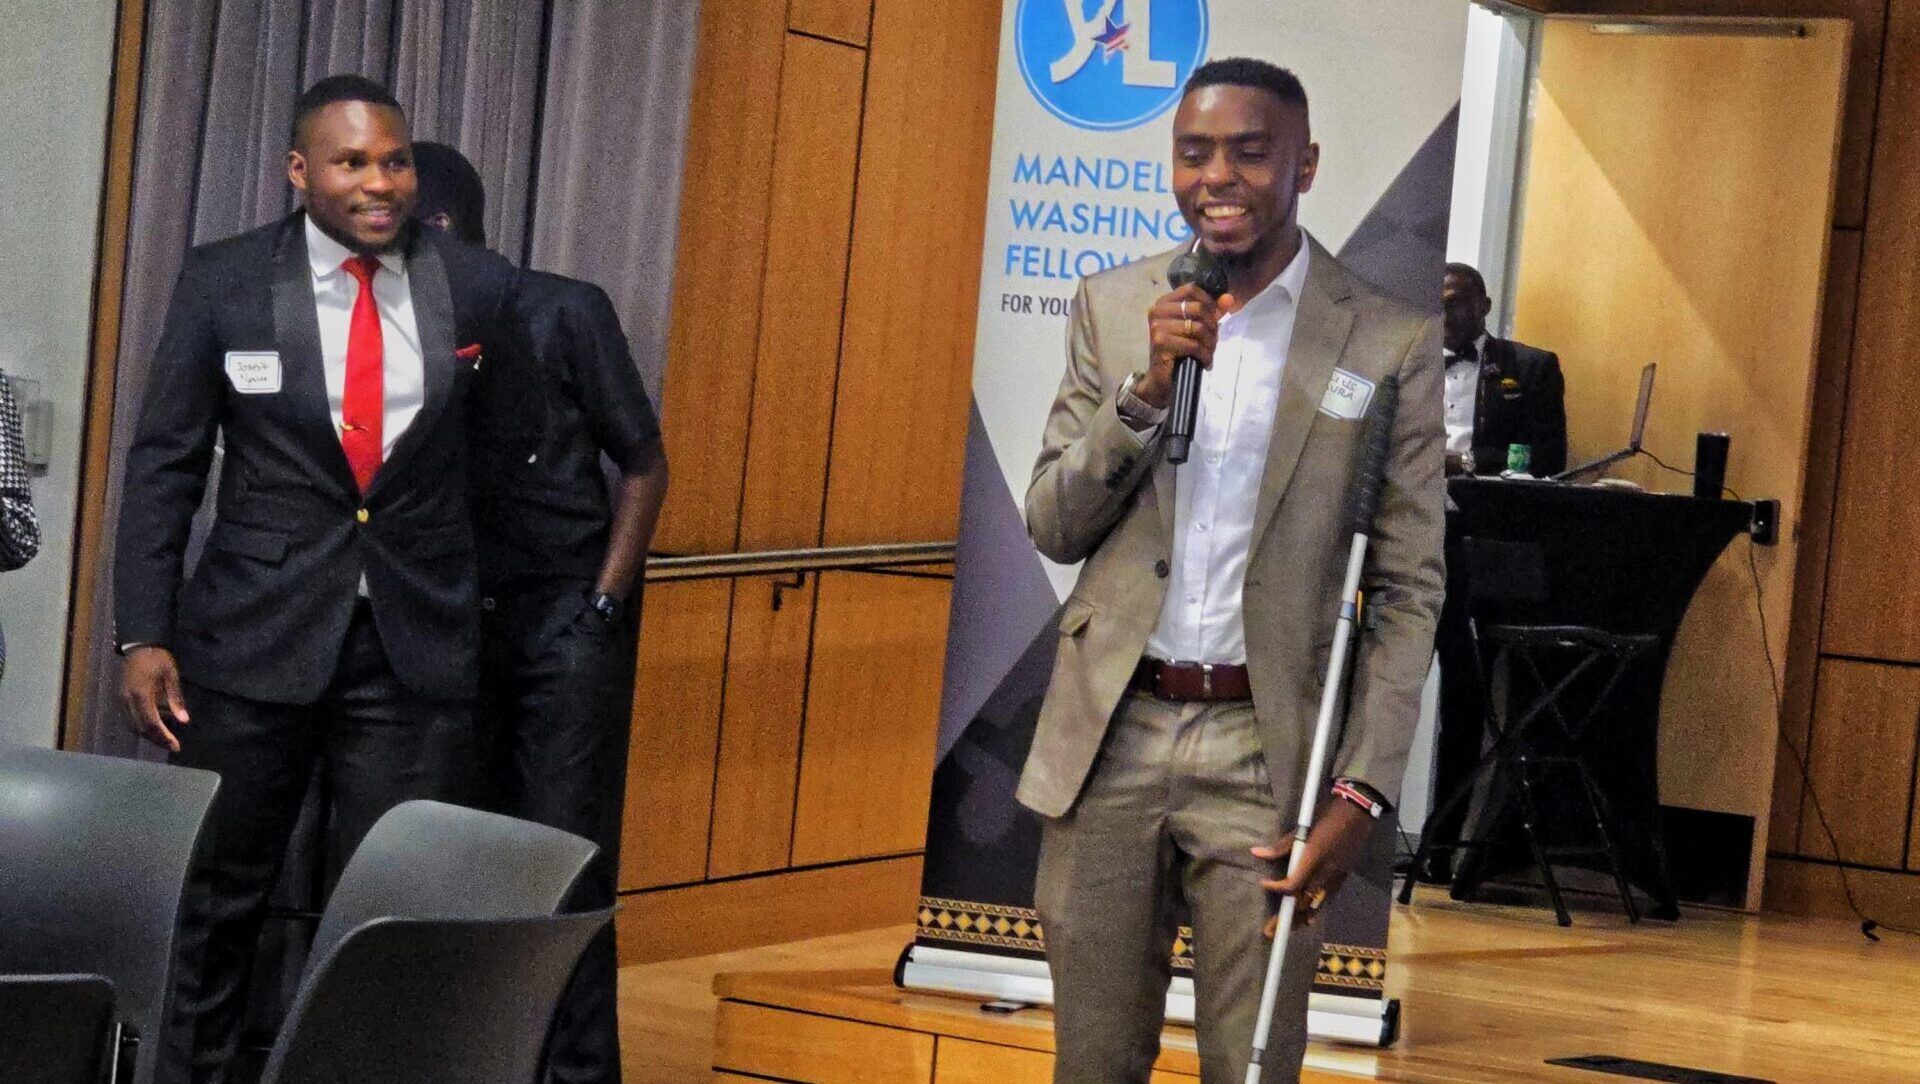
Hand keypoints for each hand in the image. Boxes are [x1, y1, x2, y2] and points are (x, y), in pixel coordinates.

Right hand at [121, 646, 188, 752]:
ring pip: (133, 726)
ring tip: (165, 740)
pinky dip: (141, 727)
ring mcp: (122, 700)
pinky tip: (154, 728)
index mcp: (141, 695)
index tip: (176, 746)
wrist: (139, 646)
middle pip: (141, 728)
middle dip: (157, 739)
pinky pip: (130, 719)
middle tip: (173, 746)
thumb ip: (176, 699)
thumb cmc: (158, 658)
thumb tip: (184, 721)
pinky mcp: (121, 699)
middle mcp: (127, 700)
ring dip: (149, 735)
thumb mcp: (171, 676)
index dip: (164, 736)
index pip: (152, 723)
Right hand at [1137, 284, 1238, 408]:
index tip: (1213, 318)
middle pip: (1198, 308)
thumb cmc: (1179, 350)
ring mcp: (1157, 327)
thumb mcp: (1196, 326)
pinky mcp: (1161, 343)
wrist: (1163, 378)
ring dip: (1210, 343)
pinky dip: (1204, 355)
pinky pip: (1193, 345)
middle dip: (1212, 326)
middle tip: (1213, 341)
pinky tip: (1205, 362)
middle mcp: (1157, 311)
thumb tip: (1229, 298)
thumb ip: (1212, 310)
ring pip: (1197, 328)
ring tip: (1209, 352)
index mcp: (1163, 303)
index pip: (1191, 289)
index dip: (1208, 301)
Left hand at [1254, 797, 1374, 934]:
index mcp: (1314, 858)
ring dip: (1300, 919)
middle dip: (1286, 919)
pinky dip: (1315, 910)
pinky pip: (1326, 899)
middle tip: (1270, 931)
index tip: (1264, 884)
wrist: (1358, 812)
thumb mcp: (1301, 828)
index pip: (1293, 884)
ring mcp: (1336, 877)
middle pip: (1304, 903)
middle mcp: (1325, 872)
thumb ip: (1281, 846)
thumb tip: (1256, 853)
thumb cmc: (1327, 815)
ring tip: (1286, 930)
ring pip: (1316, 905)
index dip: (1277, 888)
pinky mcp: (1343, 877)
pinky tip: (1307, 918)